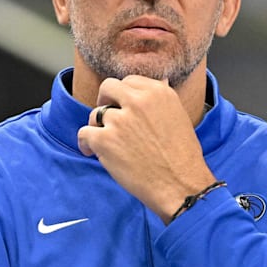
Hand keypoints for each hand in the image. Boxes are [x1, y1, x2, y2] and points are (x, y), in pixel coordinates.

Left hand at [77, 76, 215, 220]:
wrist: (180, 185)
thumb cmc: (182, 158)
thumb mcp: (179, 117)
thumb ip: (160, 101)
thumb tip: (158, 83)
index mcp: (158, 92)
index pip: (130, 81)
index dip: (123, 95)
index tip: (122, 106)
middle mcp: (138, 101)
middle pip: (108, 88)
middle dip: (105, 101)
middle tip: (107, 117)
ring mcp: (119, 120)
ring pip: (95, 114)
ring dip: (98, 127)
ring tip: (105, 143)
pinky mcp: (105, 140)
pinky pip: (84, 133)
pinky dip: (85, 143)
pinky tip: (91, 151)